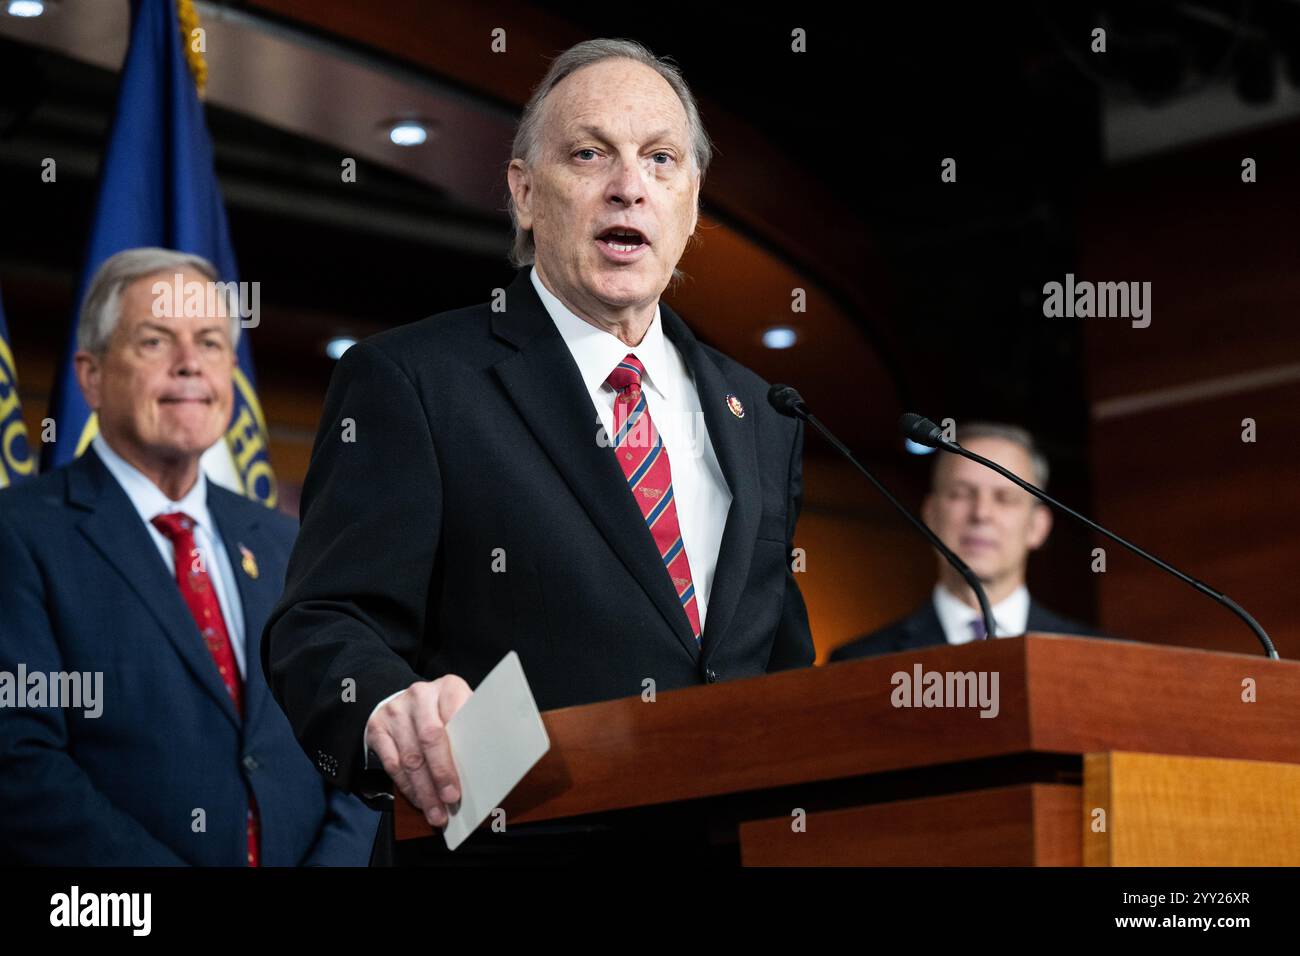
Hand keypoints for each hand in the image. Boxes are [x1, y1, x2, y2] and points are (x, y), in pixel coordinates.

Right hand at [365, 675, 471, 827]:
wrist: (405, 702)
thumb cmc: (443, 714)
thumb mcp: (461, 713)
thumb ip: (470, 733)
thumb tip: (489, 769)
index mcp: (448, 687)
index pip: (456, 718)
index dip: (460, 751)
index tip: (468, 778)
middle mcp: (420, 695)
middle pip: (430, 739)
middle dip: (441, 775)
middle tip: (450, 800)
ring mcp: (396, 710)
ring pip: (410, 757)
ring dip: (424, 790)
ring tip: (436, 812)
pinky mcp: (377, 727)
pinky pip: (392, 764)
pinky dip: (407, 787)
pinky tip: (419, 800)